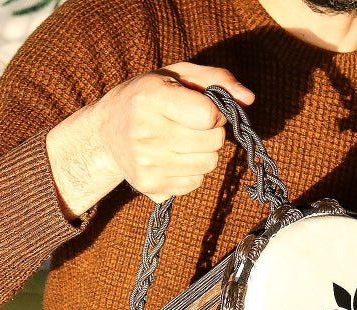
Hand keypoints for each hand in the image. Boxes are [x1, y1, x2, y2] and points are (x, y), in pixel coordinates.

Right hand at [46, 63, 253, 216]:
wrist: (108, 131)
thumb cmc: (149, 97)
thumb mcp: (177, 75)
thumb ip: (217, 79)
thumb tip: (249, 99)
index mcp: (150, 98)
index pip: (208, 115)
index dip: (216, 112)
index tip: (205, 107)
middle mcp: (145, 134)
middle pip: (213, 143)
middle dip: (212, 133)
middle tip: (192, 125)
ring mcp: (146, 165)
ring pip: (208, 165)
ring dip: (203, 153)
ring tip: (182, 141)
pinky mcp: (150, 187)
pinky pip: (195, 184)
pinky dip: (192, 171)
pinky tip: (173, 158)